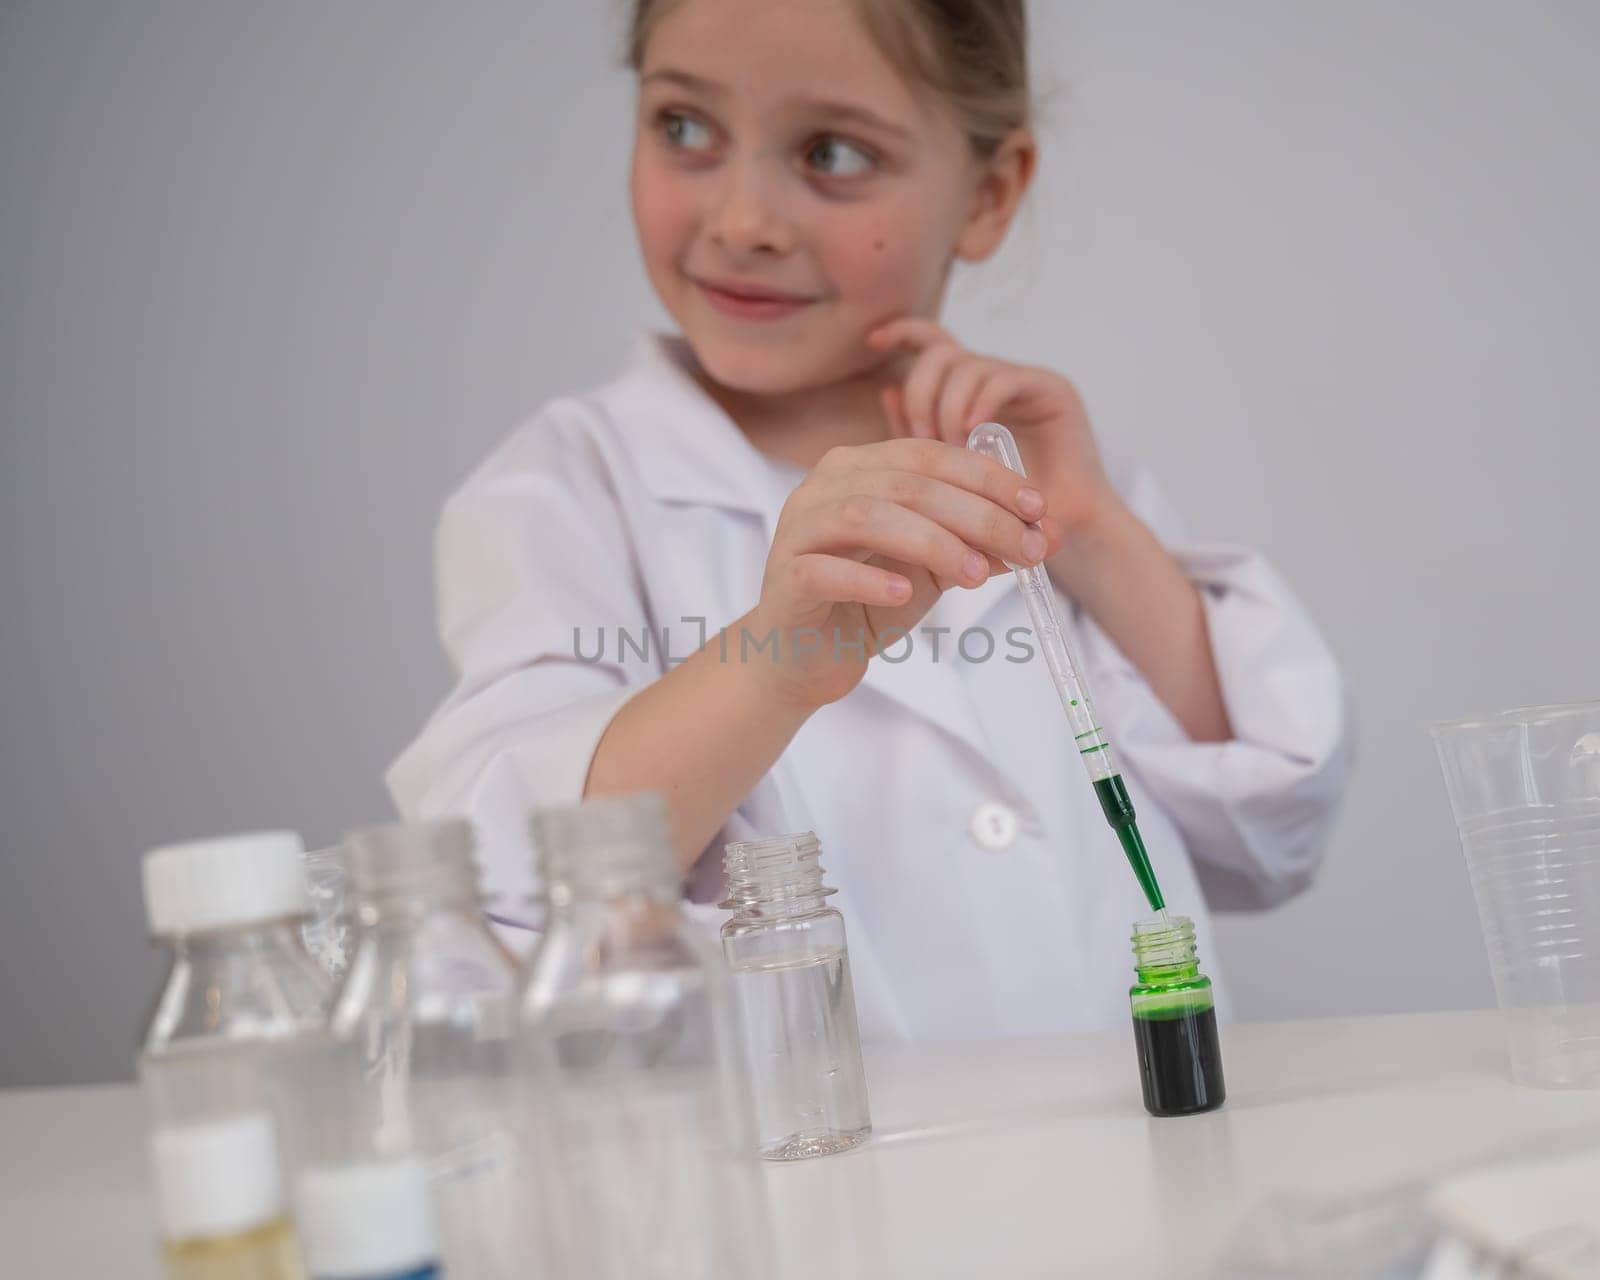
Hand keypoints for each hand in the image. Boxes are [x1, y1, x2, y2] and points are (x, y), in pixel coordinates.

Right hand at [748, 438, 1063, 709]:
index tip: (1038, 508)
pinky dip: (869, 579)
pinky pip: (824, 570)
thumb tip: (1046, 535)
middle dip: (976, 514)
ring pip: (866, 516)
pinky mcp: (785, 577)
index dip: (989, 478)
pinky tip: (902, 593)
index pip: (931, 456)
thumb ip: (980, 546)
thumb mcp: (934, 570)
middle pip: (908, 484)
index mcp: (861, 468)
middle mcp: (824, 486)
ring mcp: (798, 529)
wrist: (804, 657)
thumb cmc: (866, 604)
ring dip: (931, 542)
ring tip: (975, 575)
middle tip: (1023, 549)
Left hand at [867, 319, 1117, 539]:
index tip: (873, 340)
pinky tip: (974, 434)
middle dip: (921, 393)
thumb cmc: (1001, 510)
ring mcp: (1022, 381)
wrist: (1064, 531)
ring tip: (953, 449)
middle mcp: (992, 379)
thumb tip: (887, 390)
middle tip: (924, 438)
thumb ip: (915, 435)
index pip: (932, 341)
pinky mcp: (1050, 390)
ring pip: (967, 366)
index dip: (902, 331)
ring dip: (949, 408)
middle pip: (939, 353)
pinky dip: (981, 404)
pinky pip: (1003, 379)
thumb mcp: (944, 472)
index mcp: (966, 392)